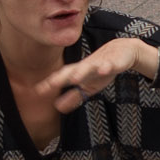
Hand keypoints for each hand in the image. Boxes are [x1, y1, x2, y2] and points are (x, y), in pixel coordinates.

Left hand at [42, 38, 159, 113]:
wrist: (122, 51)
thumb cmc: (101, 70)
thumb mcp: (87, 86)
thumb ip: (73, 96)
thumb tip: (57, 107)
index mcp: (78, 72)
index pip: (61, 78)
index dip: (50, 83)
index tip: (38, 91)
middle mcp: (85, 67)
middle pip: (71, 71)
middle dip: (61, 77)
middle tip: (50, 84)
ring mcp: (99, 63)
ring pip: (88, 67)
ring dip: (81, 72)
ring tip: (73, 79)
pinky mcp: (114, 62)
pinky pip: (110, 65)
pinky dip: (106, 67)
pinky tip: (103, 70)